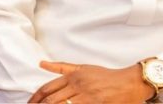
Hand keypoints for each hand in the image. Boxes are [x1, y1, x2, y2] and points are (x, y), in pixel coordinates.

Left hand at [29, 60, 154, 103]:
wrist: (127, 82)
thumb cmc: (105, 76)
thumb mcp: (83, 67)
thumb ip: (62, 68)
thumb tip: (41, 63)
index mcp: (73, 75)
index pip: (47, 88)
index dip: (36, 98)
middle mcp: (77, 84)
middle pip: (51, 99)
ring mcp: (85, 95)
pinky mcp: (93, 103)